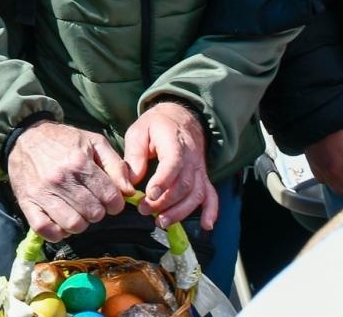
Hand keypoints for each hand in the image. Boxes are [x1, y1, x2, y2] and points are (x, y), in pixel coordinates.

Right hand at [6, 120, 131, 239]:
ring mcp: (43, 193)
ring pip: (74, 225)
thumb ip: (116, 165)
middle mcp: (61, 179)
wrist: (25, 136)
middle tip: (91, 202)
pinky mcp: (27, 203)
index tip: (109, 200)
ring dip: (80, 222)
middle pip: (94, 214)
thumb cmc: (63, 140)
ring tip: (77, 211)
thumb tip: (129, 192)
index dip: (115, 203)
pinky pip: (47, 231)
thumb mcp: (94, 142)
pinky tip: (61, 221)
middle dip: (98, 211)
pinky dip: (57, 232)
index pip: (110, 198)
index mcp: (80, 162)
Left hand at [123, 100, 218, 230]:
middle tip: (144, 210)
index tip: (149, 194)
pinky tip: (206, 226)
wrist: (180, 118)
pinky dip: (211, 211)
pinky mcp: (203, 178)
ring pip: (196, 194)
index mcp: (174, 141)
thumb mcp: (138, 131)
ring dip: (180, 211)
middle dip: (164, 202)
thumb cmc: (156, 126)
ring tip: (161, 221)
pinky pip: (211, 195)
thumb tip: (131, 182)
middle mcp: (191, 157)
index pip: (173, 163)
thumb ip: (134, 155)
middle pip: (183, 184)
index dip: (163, 181)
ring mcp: (199, 169)